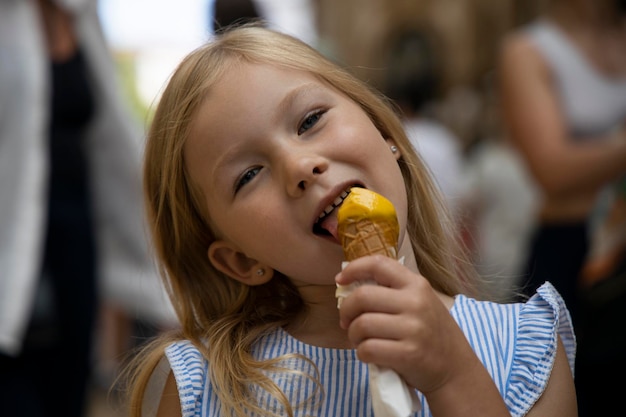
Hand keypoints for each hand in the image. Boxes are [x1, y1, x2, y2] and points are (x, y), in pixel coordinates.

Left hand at [335, 255, 478, 393]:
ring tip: (362, 340)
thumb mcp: (420, 302)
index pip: (378, 264)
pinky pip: (367, 349)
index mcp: (416, 285)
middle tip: (347, 321)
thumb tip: (350, 287)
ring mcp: (413, 329)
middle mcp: (415, 302)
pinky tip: (370, 354)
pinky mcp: (408, 354)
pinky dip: (362, 353)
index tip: (340, 280)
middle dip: (346, 311)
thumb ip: (392, 291)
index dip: (353, 269)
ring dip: (353, 335)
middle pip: (362, 297)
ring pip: (361, 325)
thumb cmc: (431, 333)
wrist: (456, 368)